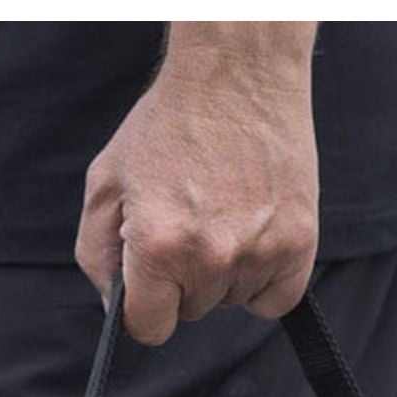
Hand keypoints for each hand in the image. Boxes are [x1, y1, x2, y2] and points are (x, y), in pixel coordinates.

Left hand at [75, 22, 319, 345]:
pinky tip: (252, 237)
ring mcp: (260, 250)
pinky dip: (264, 280)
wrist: (237, 69)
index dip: (145, 306)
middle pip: (192, 312)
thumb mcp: (107, 182)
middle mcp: (211, 256)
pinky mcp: (300, 240)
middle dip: (182, 279)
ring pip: (232, 300)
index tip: (150, 281)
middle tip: (188, 220)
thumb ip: (97, 255)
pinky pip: (276, 299)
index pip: (150, 328)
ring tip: (222, 214)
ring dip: (224, 273)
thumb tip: (113, 305)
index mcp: (158, 246)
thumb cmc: (168, 122)